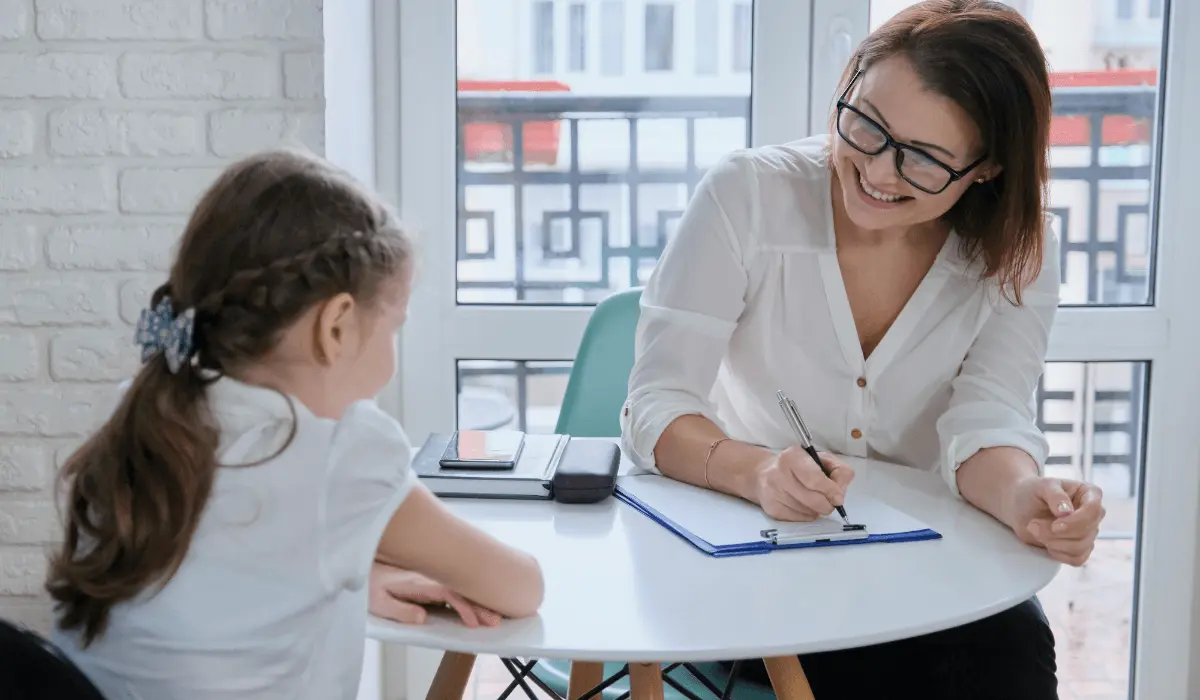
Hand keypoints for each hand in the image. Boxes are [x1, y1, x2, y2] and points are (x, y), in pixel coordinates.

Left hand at [368, 561, 501, 627]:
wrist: (363, 562)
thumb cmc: (370, 585)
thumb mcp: (378, 601)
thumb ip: (400, 610)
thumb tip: (423, 618)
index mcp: (418, 582)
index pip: (448, 593)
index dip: (464, 607)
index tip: (475, 623)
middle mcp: (429, 577)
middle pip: (461, 589)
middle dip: (480, 605)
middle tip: (495, 621)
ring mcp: (431, 577)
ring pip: (461, 587)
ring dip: (478, 601)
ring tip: (494, 616)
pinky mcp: (430, 581)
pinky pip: (455, 587)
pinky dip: (470, 596)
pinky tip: (481, 604)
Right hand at [753, 447, 853, 521]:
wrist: (764, 473)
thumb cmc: (799, 465)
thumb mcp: (821, 459)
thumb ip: (838, 471)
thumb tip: (839, 495)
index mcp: (792, 456)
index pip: (815, 479)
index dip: (831, 491)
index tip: (838, 498)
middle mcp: (779, 473)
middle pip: (813, 499)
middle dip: (827, 504)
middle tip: (830, 502)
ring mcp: (773, 492)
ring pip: (807, 511)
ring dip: (817, 509)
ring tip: (814, 500)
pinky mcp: (771, 508)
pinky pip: (799, 518)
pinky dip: (807, 515)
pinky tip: (803, 505)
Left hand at [1008, 477, 1105, 565]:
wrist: (1021, 507)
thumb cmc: (1033, 492)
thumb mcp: (1042, 486)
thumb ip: (1055, 495)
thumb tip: (1066, 511)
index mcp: (1090, 493)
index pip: (1094, 510)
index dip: (1076, 522)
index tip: (1055, 526)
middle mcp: (1094, 514)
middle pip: (1087, 532)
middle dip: (1056, 533)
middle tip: (1033, 525)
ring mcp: (1089, 532)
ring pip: (1081, 547)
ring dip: (1053, 542)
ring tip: (1035, 529)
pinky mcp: (1080, 548)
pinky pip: (1076, 559)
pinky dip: (1057, 553)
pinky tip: (1045, 541)